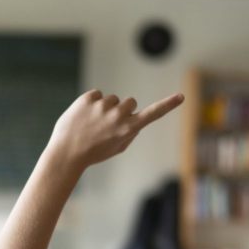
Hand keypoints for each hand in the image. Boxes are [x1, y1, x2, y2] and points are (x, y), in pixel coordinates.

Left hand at [48, 90, 183, 169]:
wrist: (66, 153)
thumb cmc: (92, 152)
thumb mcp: (116, 148)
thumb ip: (129, 132)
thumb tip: (134, 118)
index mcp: (128, 129)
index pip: (152, 114)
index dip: (168, 105)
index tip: (181, 96)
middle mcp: (118, 115)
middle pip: (130, 102)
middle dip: (122, 109)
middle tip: (107, 124)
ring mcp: (102, 106)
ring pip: (111, 99)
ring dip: (104, 107)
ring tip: (91, 123)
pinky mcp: (88, 98)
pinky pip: (96, 94)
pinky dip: (91, 103)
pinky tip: (83, 117)